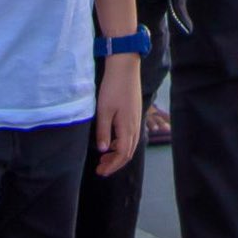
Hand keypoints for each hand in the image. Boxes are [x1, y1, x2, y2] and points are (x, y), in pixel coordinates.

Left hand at [93, 55, 142, 175]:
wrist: (125, 66)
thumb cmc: (113, 87)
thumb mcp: (104, 110)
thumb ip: (104, 131)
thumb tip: (103, 150)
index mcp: (127, 127)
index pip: (122, 154)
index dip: (112, 166)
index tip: (100, 171)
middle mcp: (135, 125)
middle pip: (128, 152)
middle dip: (115, 163)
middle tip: (101, 169)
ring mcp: (136, 119)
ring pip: (130, 144)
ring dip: (118, 154)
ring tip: (104, 158)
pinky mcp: (134, 113)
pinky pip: (130, 135)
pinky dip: (121, 143)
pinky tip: (111, 141)